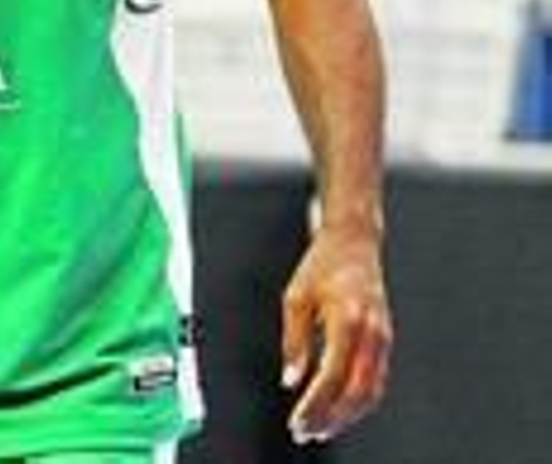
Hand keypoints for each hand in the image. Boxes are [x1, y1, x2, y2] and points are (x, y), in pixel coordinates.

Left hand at [280, 220, 392, 444]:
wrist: (354, 243)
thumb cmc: (321, 266)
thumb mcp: (295, 298)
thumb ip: (294, 342)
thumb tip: (290, 380)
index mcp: (348, 320)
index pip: (332, 376)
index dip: (315, 404)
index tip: (297, 421)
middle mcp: (372, 333)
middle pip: (356, 392)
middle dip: (331, 418)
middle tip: (305, 432)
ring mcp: (383, 338)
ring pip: (372, 392)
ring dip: (347, 416)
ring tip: (320, 428)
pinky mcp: (385, 340)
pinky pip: (377, 381)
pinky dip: (359, 402)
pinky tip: (338, 410)